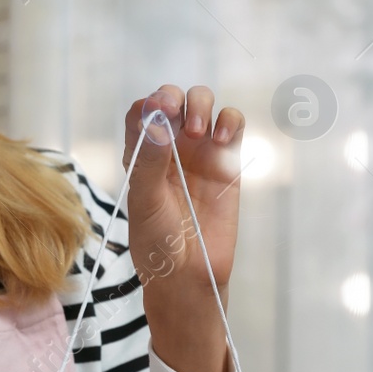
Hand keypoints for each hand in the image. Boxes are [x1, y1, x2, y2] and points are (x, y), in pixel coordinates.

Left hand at [121, 85, 245, 371]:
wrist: (190, 274)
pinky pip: (232, 125)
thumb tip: (158, 122)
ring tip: (198, 131)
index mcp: (141, 154)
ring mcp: (199, 152)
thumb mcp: (145, 202)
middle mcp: (169, 148)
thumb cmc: (158, 242)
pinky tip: (222, 140)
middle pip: (172, 99)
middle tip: (178, 118)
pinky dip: (230, 121)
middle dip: (175, 97)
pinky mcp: (227, 162)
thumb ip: (149, 161)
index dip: (149, 104)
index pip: (142, 111)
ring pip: (203, 104)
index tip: (157, 111)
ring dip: (202, 104)